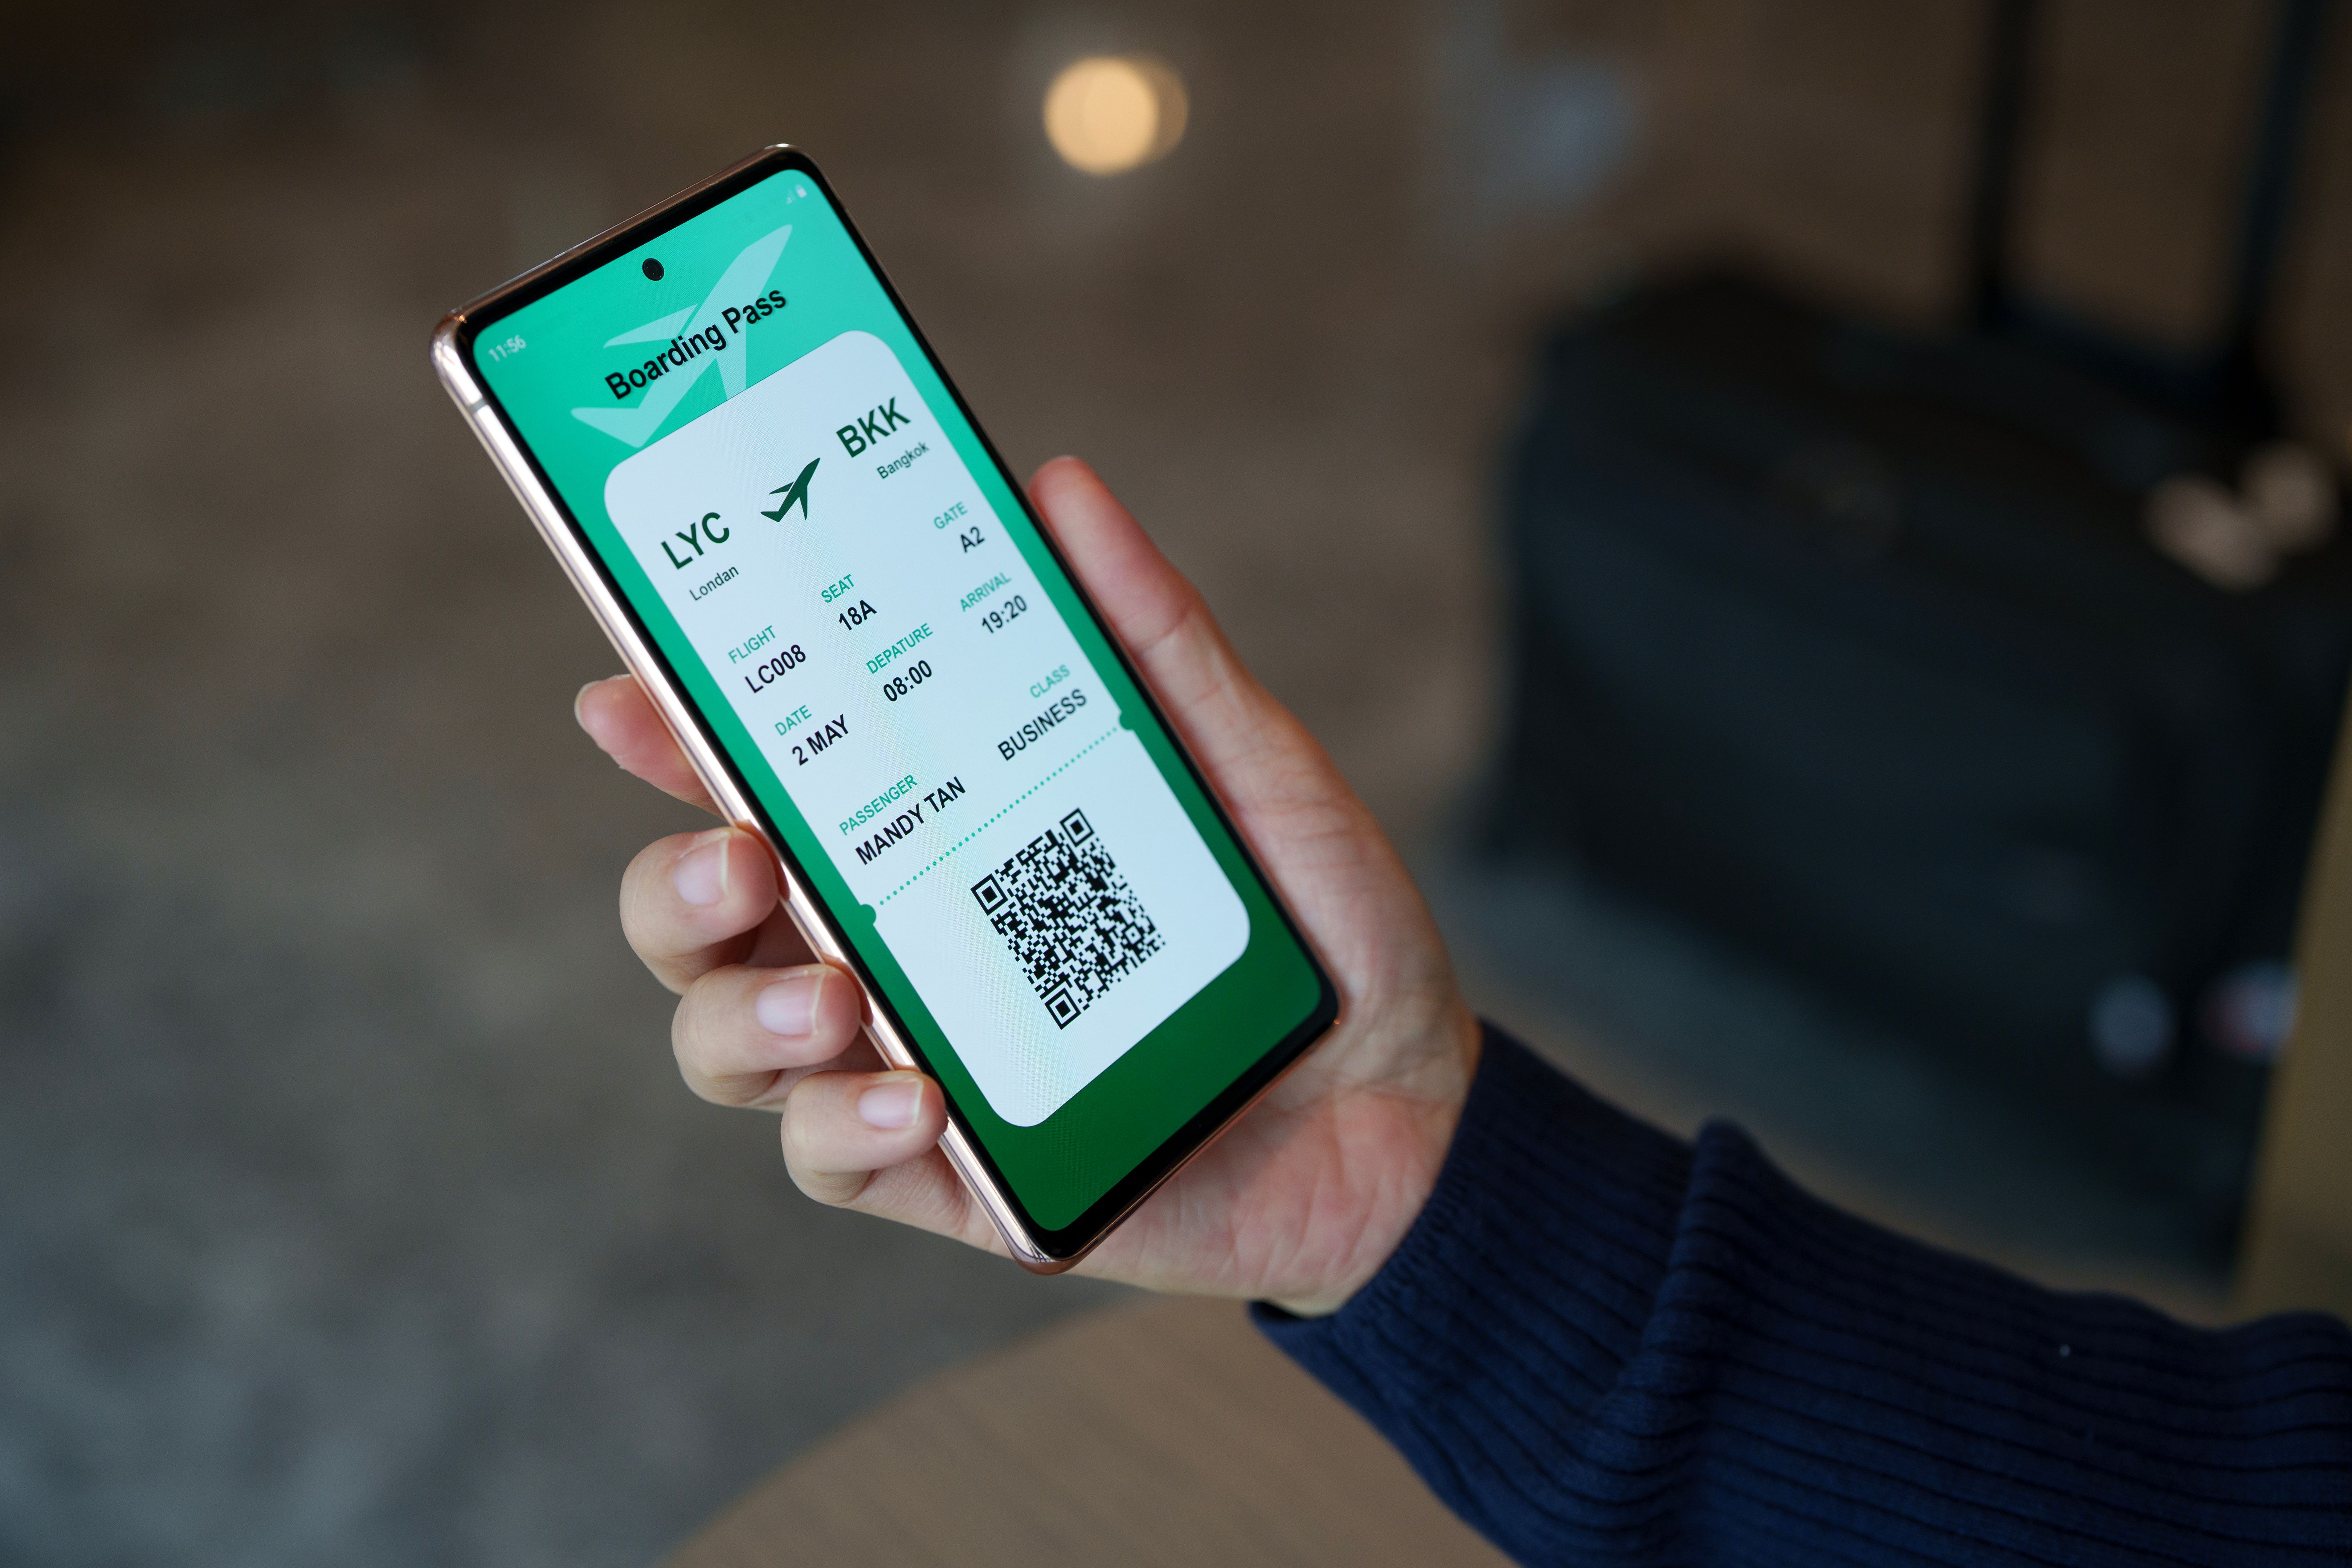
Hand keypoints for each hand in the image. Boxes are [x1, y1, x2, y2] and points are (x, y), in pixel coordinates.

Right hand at [576, 457, 1478, 1314]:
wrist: (1407, 1106)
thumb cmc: (1315, 923)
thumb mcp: (1248, 763)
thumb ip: (1151, 638)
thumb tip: (1061, 489)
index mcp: (934, 830)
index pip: (768, 774)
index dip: (675, 735)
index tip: (625, 694)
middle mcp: (890, 940)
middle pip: (700, 911)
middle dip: (675, 880)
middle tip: (742, 854)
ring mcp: (905, 1059)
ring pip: (727, 1038)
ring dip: (741, 1011)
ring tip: (836, 996)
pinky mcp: (948, 1177)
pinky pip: (830, 1162)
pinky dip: (843, 1131)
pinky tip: (913, 1104)